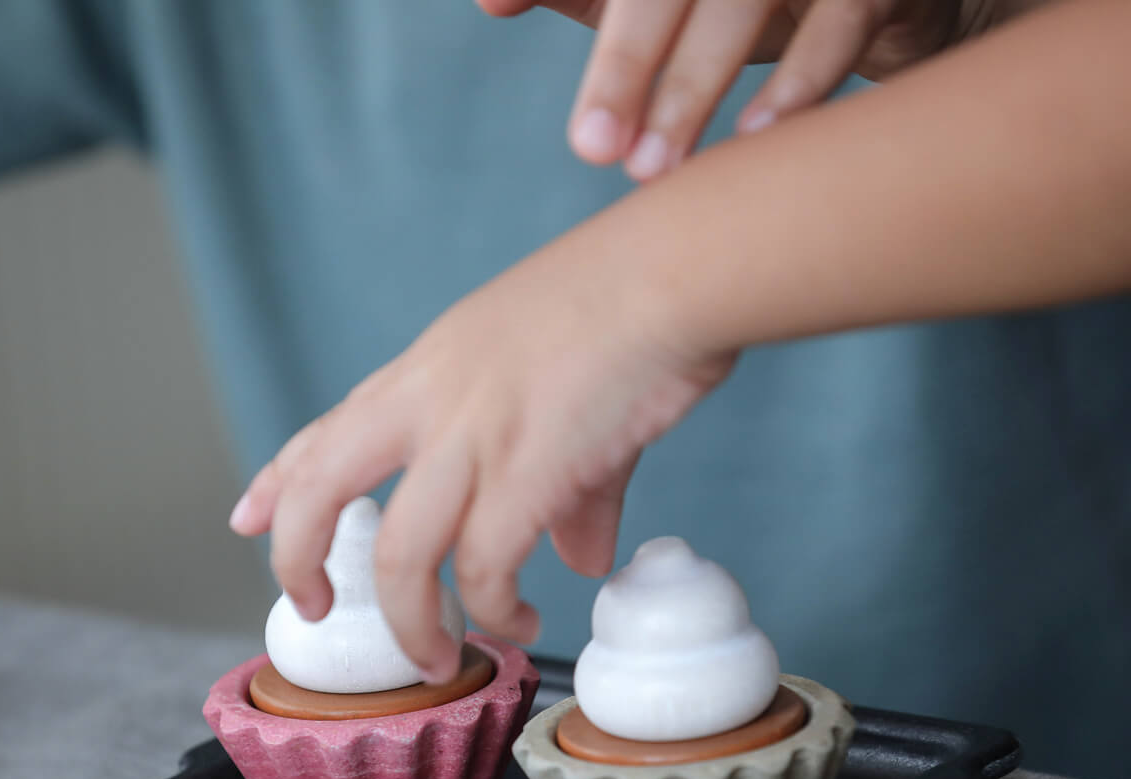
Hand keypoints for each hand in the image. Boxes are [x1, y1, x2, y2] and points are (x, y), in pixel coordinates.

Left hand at [230, 220, 736, 682]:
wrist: (673, 271)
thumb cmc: (625, 308)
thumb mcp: (562, 393)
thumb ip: (563, 489)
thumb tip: (580, 558)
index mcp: (427, 372)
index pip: (328, 429)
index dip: (280, 481)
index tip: (248, 518)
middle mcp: (430, 402)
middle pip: (320, 486)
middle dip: (298, 557)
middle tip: (307, 607)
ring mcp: (471, 436)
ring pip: (398, 556)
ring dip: (408, 624)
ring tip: (434, 659)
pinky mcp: (525, 472)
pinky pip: (485, 570)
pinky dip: (494, 612)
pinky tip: (521, 622)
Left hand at [478, 0, 997, 178]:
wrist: (881, 1)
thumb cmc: (747, 3)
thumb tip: (489, 1)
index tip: (494, 5)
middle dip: (625, 63)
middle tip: (591, 148)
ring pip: (743, 2)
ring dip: (694, 87)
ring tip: (649, 169)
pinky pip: (841, 21)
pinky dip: (799, 83)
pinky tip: (754, 139)